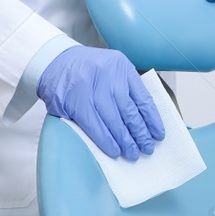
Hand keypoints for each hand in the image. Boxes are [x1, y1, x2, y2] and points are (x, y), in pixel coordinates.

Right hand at [36, 46, 164, 159]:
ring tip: (132, 152)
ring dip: (125, 140)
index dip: (152, 119)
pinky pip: (95, 125)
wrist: (55, 62)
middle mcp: (109, 76)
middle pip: (129, 111)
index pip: (143, 97)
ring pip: (114, 120)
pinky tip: (114, 149)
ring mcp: (92, 88)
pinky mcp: (77, 102)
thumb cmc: (87, 69)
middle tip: (147, 147)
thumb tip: (144, 118)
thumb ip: (127, 87)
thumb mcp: (112, 68)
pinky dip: (106, 140)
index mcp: (122, 67)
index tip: (159, 134)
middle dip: (140, 133)